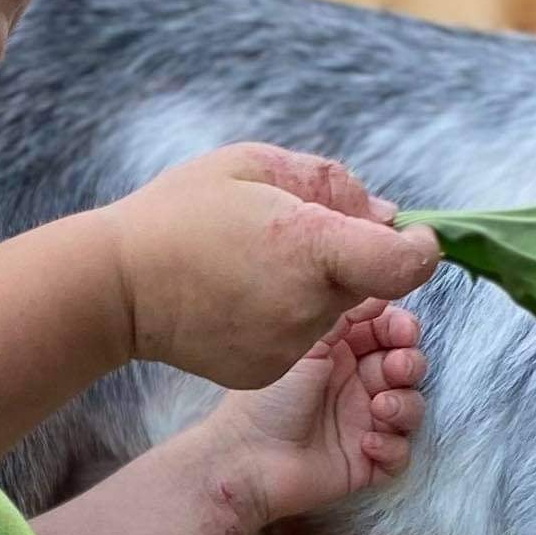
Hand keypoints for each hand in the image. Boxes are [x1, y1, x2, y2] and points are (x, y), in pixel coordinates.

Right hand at [108, 145, 437, 388]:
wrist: (115, 286)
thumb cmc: (179, 213)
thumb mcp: (253, 164)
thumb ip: (330, 183)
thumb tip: (384, 216)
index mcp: (312, 247)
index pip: (406, 264)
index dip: (419, 248)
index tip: (409, 236)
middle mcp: (309, 305)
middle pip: (366, 282)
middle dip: (348, 256)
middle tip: (294, 233)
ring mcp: (288, 346)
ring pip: (331, 311)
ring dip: (313, 287)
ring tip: (253, 266)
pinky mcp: (267, 370)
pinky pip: (299, 338)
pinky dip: (284, 317)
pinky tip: (238, 299)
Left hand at [200, 299, 427, 529]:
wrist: (247, 460)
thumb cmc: (268, 400)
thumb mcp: (306, 346)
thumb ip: (343, 315)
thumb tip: (378, 293)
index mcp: (340, 354)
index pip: (387, 334)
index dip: (401, 331)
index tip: (403, 332)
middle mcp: (355, 386)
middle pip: (405, 368)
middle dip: (409, 364)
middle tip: (396, 368)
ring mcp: (362, 424)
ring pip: (410, 408)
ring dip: (405, 405)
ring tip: (380, 409)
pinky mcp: (365, 461)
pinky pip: (400, 454)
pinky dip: (392, 448)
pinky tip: (366, 444)